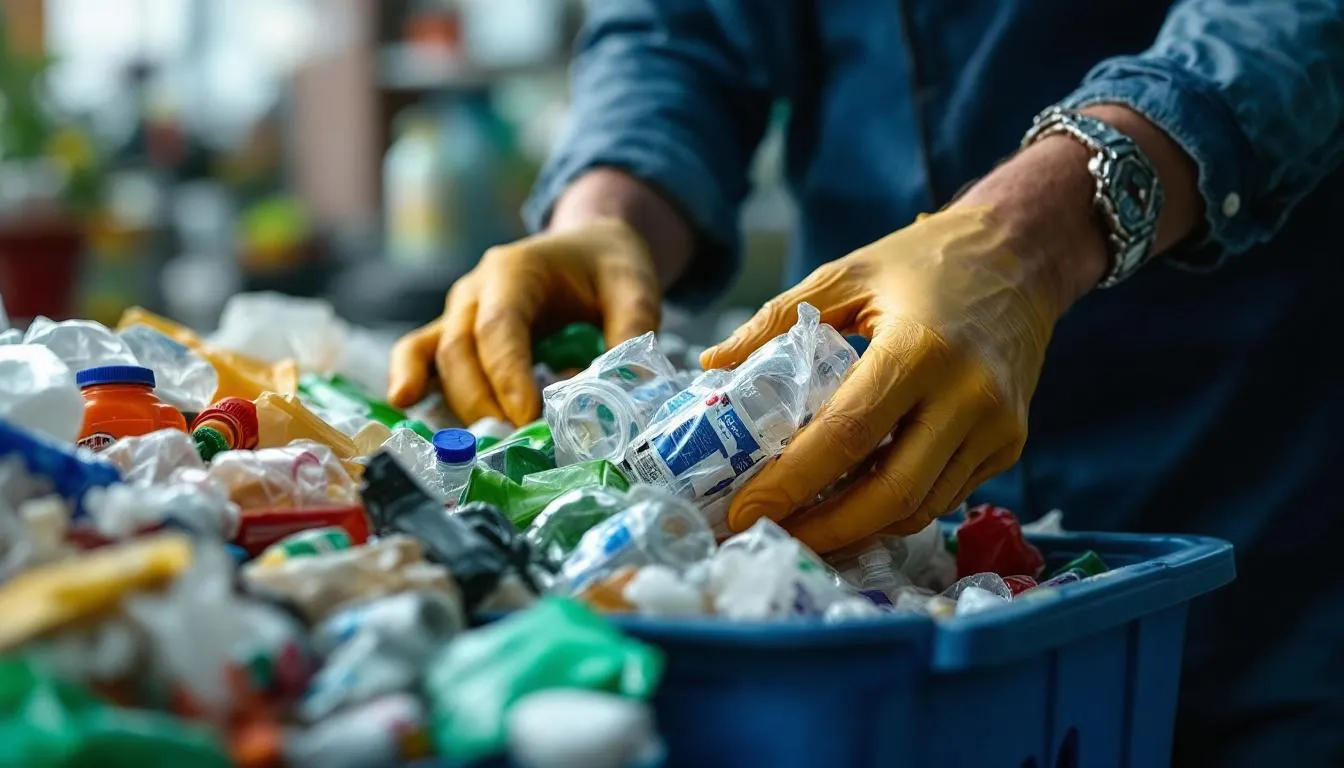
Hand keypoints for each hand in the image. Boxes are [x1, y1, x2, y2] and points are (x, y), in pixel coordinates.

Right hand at [387, 219, 661, 424]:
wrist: (587, 247)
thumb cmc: (606, 266)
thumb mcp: (634, 287)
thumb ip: (632, 330)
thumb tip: (624, 386)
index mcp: (515, 270)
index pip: (501, 327)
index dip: (508, 374)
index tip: (528, 416)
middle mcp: (476, 290)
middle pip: (461, 349)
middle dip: (483, 401)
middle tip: (513, 445)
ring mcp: (458, 312)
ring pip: (437, 357)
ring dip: (456, 404)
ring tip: (474, 449)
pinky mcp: (454, 334)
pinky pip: (420, 353)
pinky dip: (409, 378)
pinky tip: (404, 406)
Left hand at [701, 202, 1098, 553]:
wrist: (1022, 255)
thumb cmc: (926, 260)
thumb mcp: (847, 274)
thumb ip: (777, 319)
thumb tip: (713, 364)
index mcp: (920, 349)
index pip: (846, 436)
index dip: (791, 483)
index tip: (744, 510)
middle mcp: (968, 396)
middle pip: (889, 494)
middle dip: (824, 529)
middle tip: (772, 535)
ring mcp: (997, 427)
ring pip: (920, 507)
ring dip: (859, 527)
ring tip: (804, 527)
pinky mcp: (1010, 444)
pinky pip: (945, 495)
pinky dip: (895, 508)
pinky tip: (854, 504)